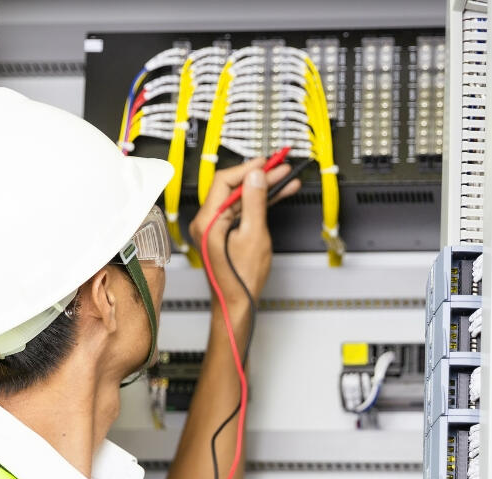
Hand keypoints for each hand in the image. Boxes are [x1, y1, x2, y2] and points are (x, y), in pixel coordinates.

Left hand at [189, 159, 300, 306]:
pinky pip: (241, 212)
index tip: (265, 163)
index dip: (247, 169)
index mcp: (207, 221)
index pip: (224, 181)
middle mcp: (206, 223)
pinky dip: (258, 204)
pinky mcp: (223, 234)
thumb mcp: (254, 235)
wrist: (237, 303)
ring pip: (239, 199)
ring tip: (284, 180)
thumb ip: (254, 202)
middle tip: (279, 168)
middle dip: (258, 177)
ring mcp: (214, 229)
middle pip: (232, 188)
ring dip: (262, 189)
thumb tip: (255, 176)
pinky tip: (276, 196)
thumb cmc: (241, 279)